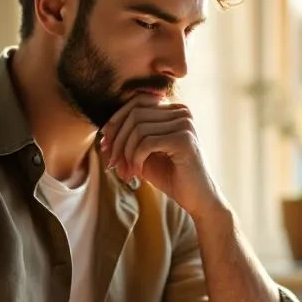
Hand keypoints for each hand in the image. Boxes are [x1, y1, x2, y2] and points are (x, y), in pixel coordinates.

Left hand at [99, 95, 221, 217]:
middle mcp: (181, 111)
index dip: (115, 122)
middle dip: (117, 141)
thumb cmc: (171, 176)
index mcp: (173, 109)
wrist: (197, 199)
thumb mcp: (144, 154)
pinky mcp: (184, 140)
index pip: (136, 102)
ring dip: (126, 154)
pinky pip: (146, 143)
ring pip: (138, 129)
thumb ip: (128, 139)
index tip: (105, 146)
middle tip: (113, 164)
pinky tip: (138, 173)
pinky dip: (136, 159)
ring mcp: (184, 124)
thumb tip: (103, 132)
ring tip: (126, 173)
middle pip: (134, 114)